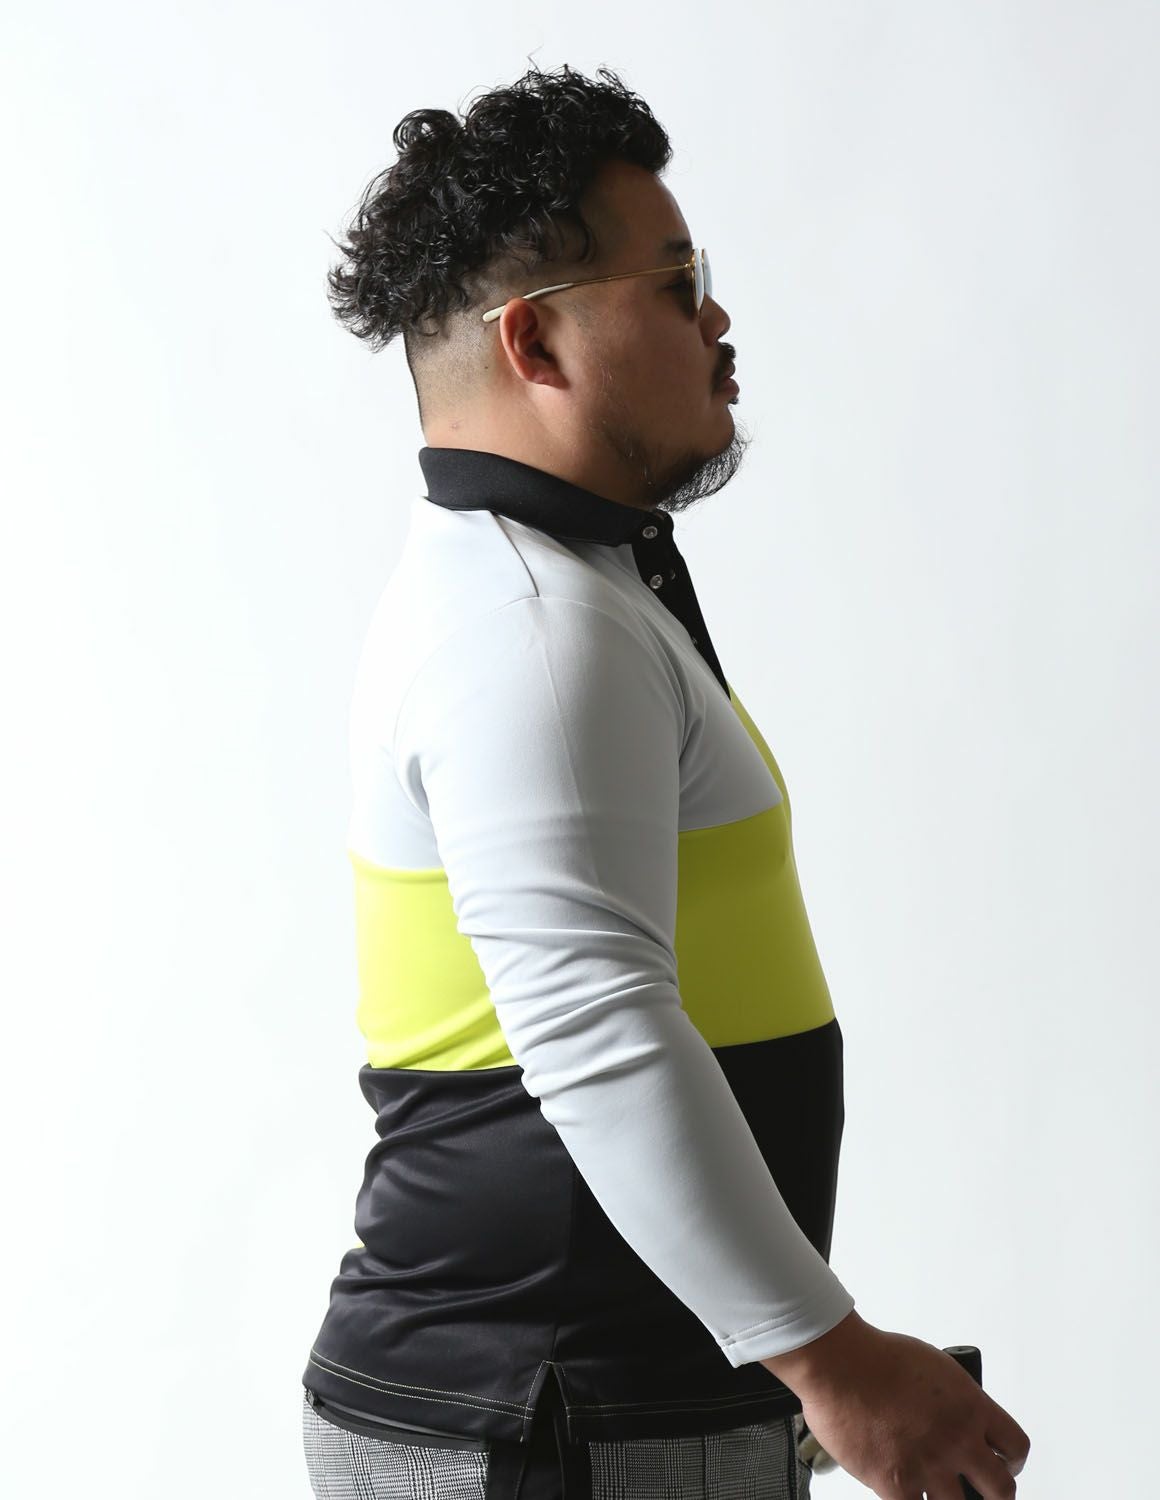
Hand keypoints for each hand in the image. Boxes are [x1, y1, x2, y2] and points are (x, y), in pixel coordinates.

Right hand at [765, 1313, 1029, 1498]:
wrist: (839, 1363)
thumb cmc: (876, 1356)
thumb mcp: (934, 1365)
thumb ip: (952, 1400)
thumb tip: (955, 1419)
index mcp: (970, 1406)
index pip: (1016, 1447)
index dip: (1014, 1460)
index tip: (1005, 1462)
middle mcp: (957, 1440)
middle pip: (1003, 1490)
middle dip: (996, 1493)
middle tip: (983, 1491)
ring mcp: (928, 1466)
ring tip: (943, 1492)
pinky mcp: (896, 1484)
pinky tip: (908, 1494)